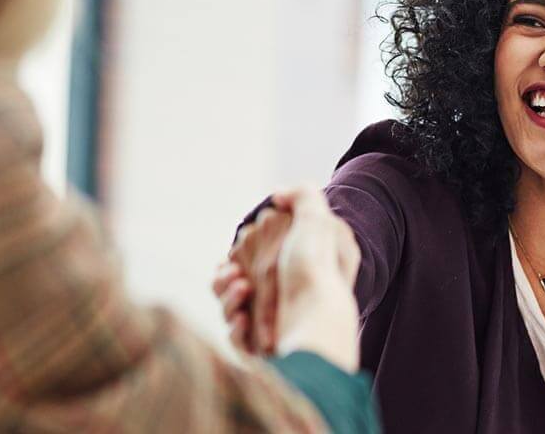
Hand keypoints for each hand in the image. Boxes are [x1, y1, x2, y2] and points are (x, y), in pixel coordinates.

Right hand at [214, 187, 359, 370]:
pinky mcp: (263, 349)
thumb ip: (301, 196)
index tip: (239, 250)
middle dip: (226, 276)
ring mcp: (272, 325)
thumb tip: (278, 196)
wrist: (318, 322)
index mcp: (293, 270)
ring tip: (242, 290)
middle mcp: (283, 298)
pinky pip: (236, 337)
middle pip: (234, 282)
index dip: (240, 252)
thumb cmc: (317, 270)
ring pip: (229, 308)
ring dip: (227, 297)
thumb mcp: (318, 220)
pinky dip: (235, 327)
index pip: (254, 258)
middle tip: (235, 274)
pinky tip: (243, 319)